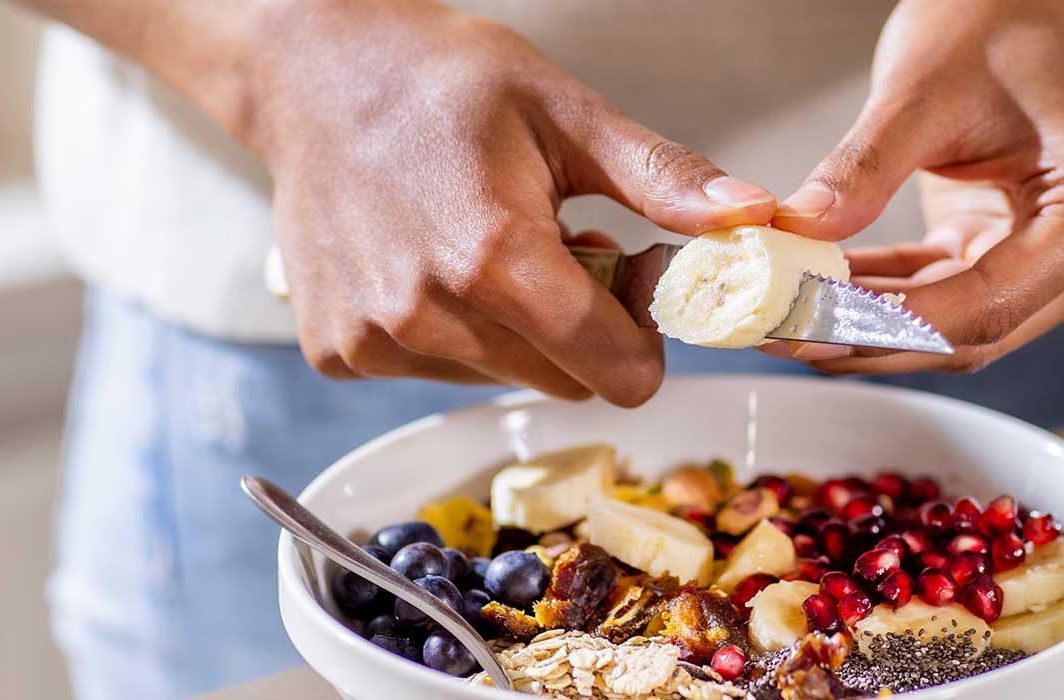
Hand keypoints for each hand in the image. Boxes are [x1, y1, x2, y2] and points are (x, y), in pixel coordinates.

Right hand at [247, 1, 774, 404]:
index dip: (645, 336)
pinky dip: (455, 332)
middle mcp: (426, 314)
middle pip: (565, 381)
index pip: (617, 371)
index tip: (632, 278)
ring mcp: (375, 340)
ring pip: (503, 379)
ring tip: (492, 247)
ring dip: (518, 332)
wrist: (312, 72)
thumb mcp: (566, 112)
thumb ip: (662, 179)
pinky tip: (434, 264)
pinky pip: (437, 373)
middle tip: (565, 249)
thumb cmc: (438, 80)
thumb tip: (751, 218)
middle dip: (585, 330)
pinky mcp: (340, 352)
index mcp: (494, 259)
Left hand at [767, 0, 1063, 372]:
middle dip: (870, 336)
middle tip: (779, 333)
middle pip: (975, 330)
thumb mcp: (920, 90)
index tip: (811, 327)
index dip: (891, 326)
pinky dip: (880, 298)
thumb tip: (799, 233)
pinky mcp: (1022, 259)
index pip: (989, 302)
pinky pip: (944, 299)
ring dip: (867, 326)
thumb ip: (862, 168)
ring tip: (783, 317)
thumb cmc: (995, 22)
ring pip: (954, 328)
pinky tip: (815, 293)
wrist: (1020, 1)